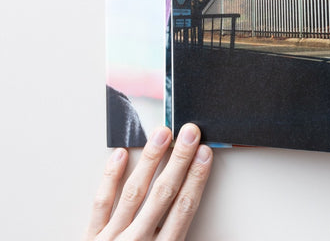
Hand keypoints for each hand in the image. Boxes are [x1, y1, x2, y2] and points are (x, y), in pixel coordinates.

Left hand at [86, 123, 212, 240]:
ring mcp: (111, 239)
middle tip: (190, 134)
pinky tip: (119, 156)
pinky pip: (99, 204)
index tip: (206, 155)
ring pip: (133, 192)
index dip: (197, 178)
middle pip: (163, 194)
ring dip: (150, 160)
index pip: (184, 208)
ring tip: (162, 135)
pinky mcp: (88, 239)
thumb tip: (202, 219)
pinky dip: (109, 178)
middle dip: (179, 161)